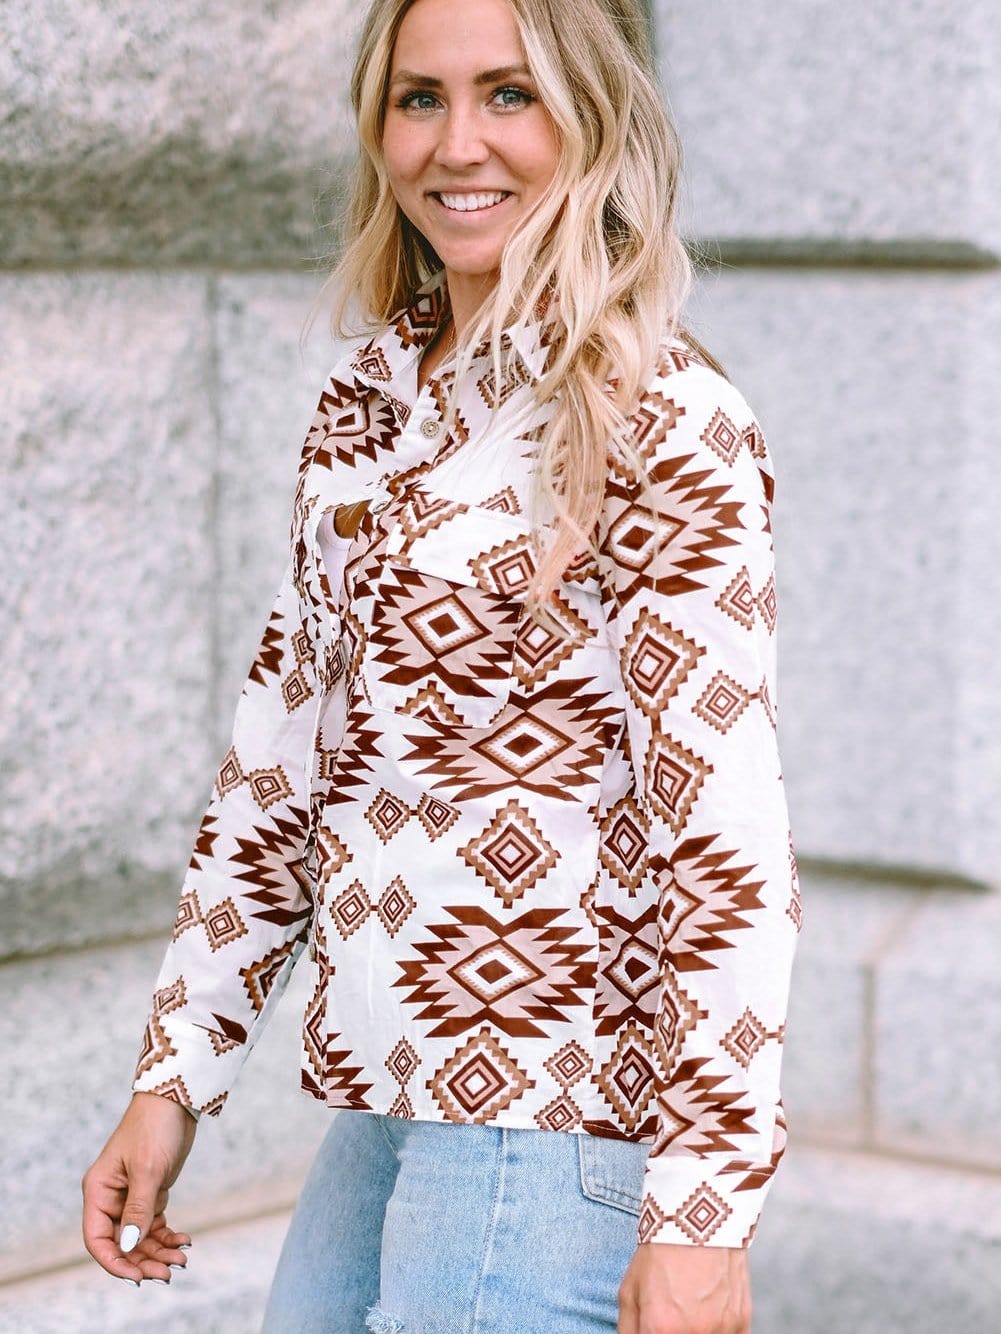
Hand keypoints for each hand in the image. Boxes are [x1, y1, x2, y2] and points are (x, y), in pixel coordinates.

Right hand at [81, 1091, 196, 1283]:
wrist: (176, 1099)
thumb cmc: (155, 1127)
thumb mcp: (148, 1170)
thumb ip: (139, 1210)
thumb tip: (129, 1246)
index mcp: (99, 1191)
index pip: (98, 1239)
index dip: (114, 1262)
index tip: (137, 1276)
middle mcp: (111, 1197)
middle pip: (121, 1242)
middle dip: (143, 1260)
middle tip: (168, 1272)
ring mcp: (131, 1196)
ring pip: (140, 1236)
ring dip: (158, 1251)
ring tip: (182, 1259)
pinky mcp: (151, 1192)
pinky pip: (155, 1224)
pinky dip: (168, 1235)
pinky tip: (185, 1240)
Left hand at [617, 1242, 750, 1333]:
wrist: (698, 1219)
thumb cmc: (660, 1253)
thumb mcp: (629, 1290)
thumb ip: (629, 1330)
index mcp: (660, 1327)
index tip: (654, 1326)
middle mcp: (693, 1333)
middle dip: (672, 1331)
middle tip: (673, 1315)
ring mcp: (721, 1329)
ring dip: (696, 1330)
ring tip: (690, 1307)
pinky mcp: (741, 1321)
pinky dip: (716, 1329)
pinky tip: (708, 1308)